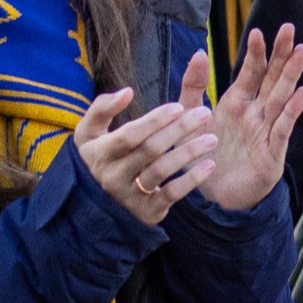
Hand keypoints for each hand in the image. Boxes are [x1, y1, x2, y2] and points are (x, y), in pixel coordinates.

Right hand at [72, 86, 216, 219]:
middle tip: (205, 114)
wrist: (96, 201)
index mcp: (100, 153)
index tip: (179, 107)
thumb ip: (103, 107)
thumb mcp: (90, 130)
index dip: (154, 120)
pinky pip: (171, 194)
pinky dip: (191, 180)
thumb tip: (127, 92)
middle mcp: (113, 176)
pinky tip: (209, 165)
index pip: (129, 135)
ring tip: (212, 139)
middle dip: (179, 130)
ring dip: (189, 153)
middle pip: (150, 149)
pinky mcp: (147, 211)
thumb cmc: (101, 153)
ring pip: (162, 171)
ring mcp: (129, 196)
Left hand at [188, 25, 302, 212]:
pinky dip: (292, 111)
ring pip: (281, 98)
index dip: (255, 53)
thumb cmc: (205, 155)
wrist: (212, 197)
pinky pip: (283, 129)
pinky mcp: (272, 153)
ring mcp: (266, 131)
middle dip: (280, 55)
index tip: (258, 32)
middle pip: (271, 79)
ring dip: (291, 75)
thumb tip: (199, 52)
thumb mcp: (190, 118)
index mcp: (237, 103)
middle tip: (289, 29)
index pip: (250, 72)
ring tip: (302, 51)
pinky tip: (302, 93)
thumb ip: (192, 86)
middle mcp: (255, 113)